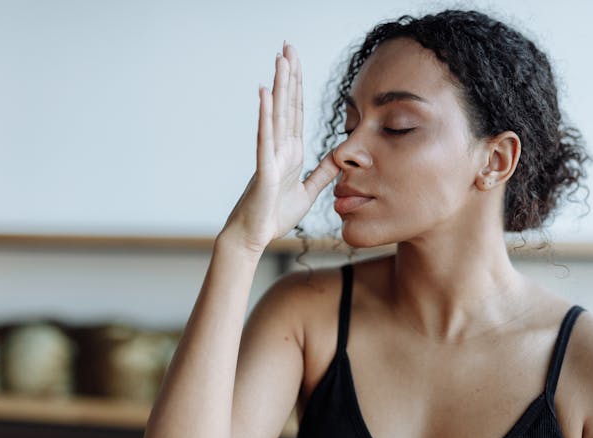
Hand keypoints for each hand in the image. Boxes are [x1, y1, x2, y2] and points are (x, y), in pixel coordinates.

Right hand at [221, 42, 339, 253]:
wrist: (254, 237)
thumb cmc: (274, 215)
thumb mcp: (308, 192)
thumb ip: (322, 173)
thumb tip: (339, 155)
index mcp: (291, 153)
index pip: (297, 113)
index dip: (298, 87)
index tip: (296, 62)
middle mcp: (280, 148)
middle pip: (287, 105)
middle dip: (289, 76)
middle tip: (287, 46)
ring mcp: (270, 156)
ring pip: (277, 114)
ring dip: (279, 86)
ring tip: (280, 58)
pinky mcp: (264, 168)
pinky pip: (265, 138)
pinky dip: (265, 115)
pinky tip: (266, 93)